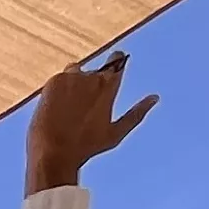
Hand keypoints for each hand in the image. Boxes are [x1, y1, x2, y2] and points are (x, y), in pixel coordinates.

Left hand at [24, 53, 155, 192]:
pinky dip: (59, 90)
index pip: (117, 58)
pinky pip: (60, 79)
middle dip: (91, 84)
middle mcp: (91, 76)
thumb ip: (137, 113)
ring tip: (70, 110)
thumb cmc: (86, 146)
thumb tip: (155, 98)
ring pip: (77, 72)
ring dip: (75, 83)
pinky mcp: (54, 80)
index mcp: (109, 85)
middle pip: (96, 70)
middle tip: (83, 109)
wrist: (53, 150)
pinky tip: (57, 110)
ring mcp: (71, 77)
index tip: (113, 67)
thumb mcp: (116, 133)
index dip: (116, 60)